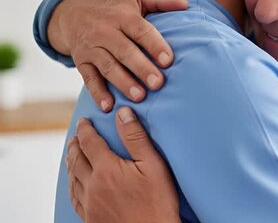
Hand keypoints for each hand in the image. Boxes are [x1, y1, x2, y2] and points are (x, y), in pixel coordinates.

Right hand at [48, 0, 187, 110]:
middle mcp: (104, 31)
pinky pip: (88, 79)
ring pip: (108, 67)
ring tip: (140, 97)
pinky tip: (108, 106)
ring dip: (123, 83)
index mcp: (123, 16)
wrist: (74, 12)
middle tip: (158, 84)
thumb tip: (185, 3)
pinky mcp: (81, 62)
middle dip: (141, 68)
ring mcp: (91, 48)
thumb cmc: (116, 9)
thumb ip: (161, 0)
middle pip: (125, 51)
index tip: (168, 61)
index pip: (140, 31)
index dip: (154, 45)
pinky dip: (97, 93)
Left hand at [66, 107, 179, 222]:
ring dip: (71, 162)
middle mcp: (93, 185)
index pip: (90, 142)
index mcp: (107, 169)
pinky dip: (72, 184)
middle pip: (77, 159)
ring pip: (73, 178)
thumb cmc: (157, 202)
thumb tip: (123, 113)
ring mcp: (90, 203)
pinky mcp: (91, 218)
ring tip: (72, 155)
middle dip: (75, 144)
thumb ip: (136, 138)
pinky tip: (75, 183)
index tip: (84, 121)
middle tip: (76, 135)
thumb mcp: (154, 165)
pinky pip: (75, 197)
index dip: (86, 129)